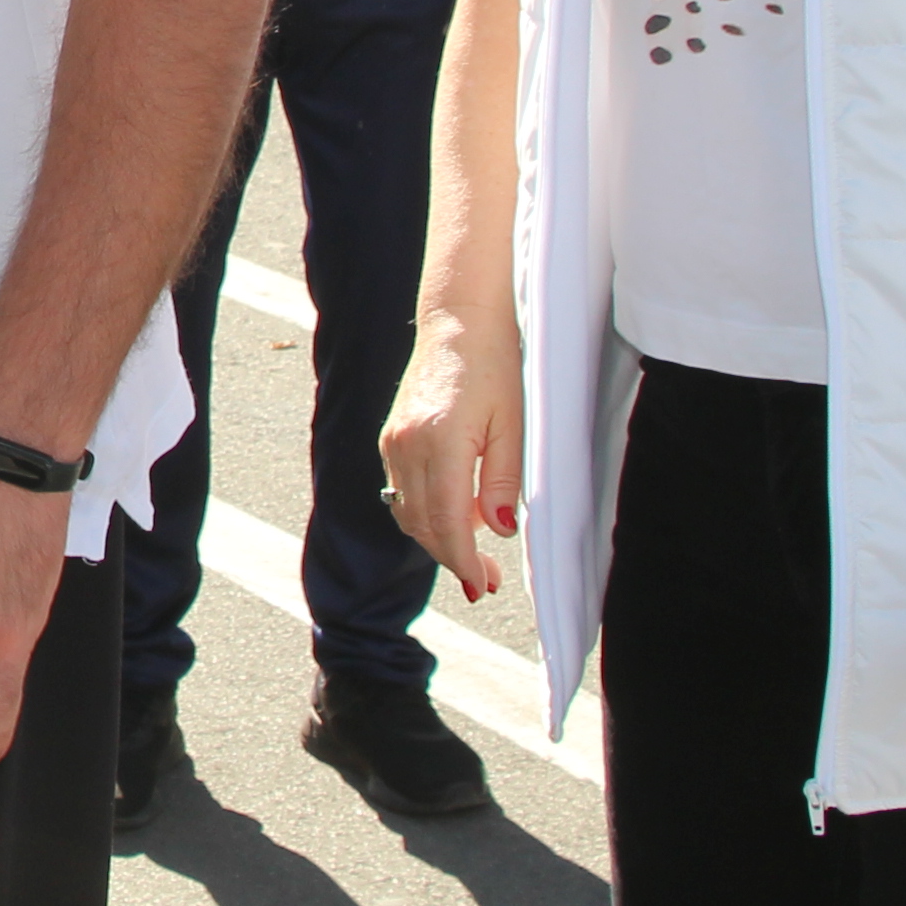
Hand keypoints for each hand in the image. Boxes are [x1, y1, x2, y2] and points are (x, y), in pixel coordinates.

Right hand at [373, 308, 521, 605]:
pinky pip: (403, 491)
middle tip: (484, 580)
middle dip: (452, 558)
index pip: (445, 521)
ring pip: (408, 512)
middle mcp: (407, 445)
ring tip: (475, 552)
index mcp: (440, 441)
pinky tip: (458, 513)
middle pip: (422, 524)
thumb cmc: (494, 365)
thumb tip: (499, 530)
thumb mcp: (514, 424)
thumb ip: (504, 480)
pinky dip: (427, 512)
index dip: (463, 559)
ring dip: (438, 538)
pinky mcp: (391, 439)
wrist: (458, 322)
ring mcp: (393, 442)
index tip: (480, 583)